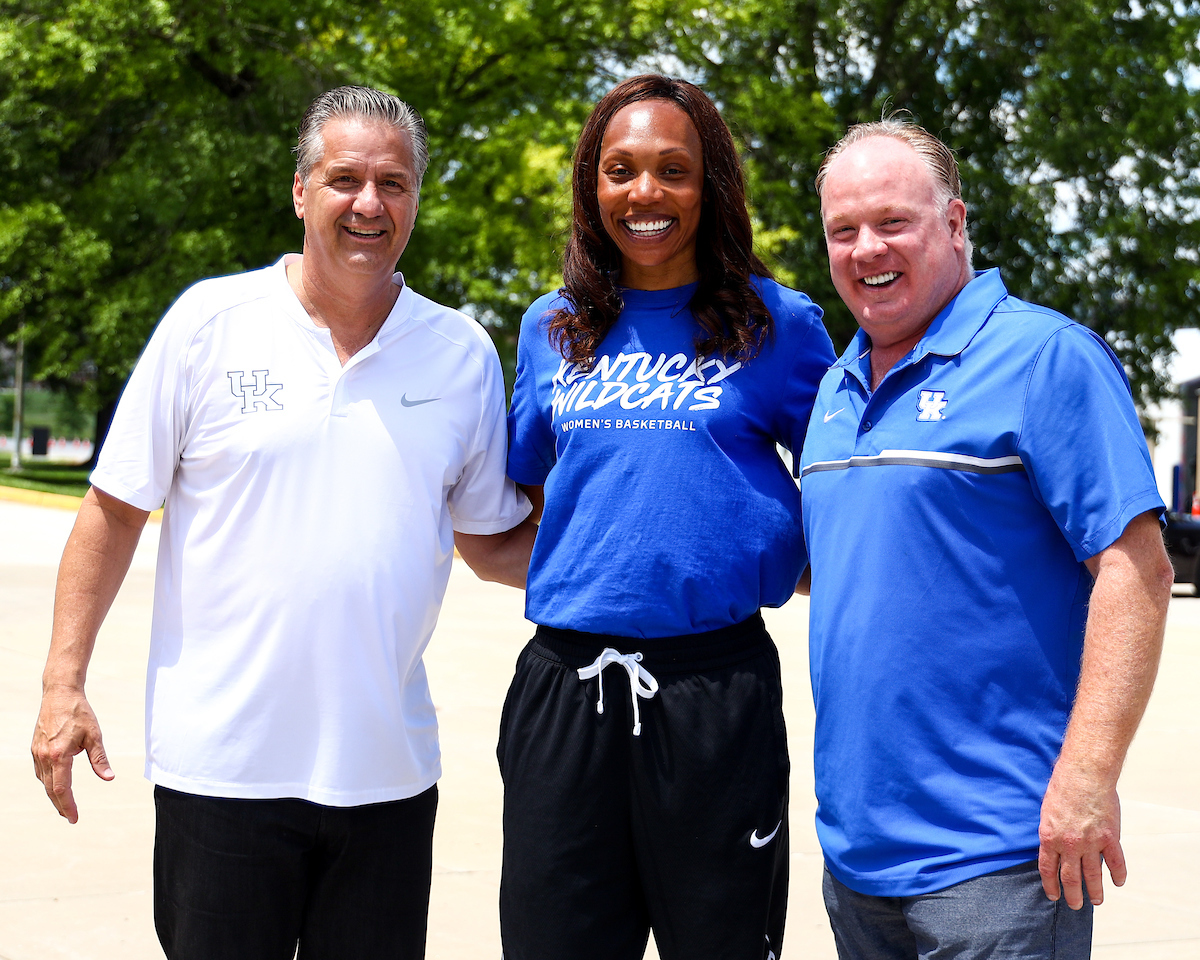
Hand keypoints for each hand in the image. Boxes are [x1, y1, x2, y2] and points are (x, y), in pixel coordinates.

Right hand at [31, 686, 113, 822]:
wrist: (59, 694)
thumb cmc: (79, 713)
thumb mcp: (94, 736)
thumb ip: (100, 759)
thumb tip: (109, 777)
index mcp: (58, 755)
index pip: (61, 789)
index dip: (68, 805)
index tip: (74, 818)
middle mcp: (44, 756)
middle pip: (50, 789)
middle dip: (61, 805)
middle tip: (71, 817)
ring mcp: (37, 753)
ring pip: (44, 781)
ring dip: (54, 795)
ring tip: (65, 805)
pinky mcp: (35, 748)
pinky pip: (40, 771)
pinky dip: (48, 782)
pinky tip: (56, 784)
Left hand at [1037, 765, 1125, 909]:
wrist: (1084, 774)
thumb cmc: (1062, 788)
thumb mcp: (1047, 812)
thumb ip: (1051, 832)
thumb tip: (1054, 846)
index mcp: (1050, 837)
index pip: (1048, 869)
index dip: (1051, 885)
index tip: (1054, 895)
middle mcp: (1069, 844)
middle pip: (1070, 877)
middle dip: (1073, 895)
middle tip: (1075, 905)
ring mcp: (1090, 842)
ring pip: (1093, 875)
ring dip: (1095, 891)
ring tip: (1096, 901)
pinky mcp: (1109, 837)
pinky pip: (1115, 862)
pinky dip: (1118, 874)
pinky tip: (1118, 882)